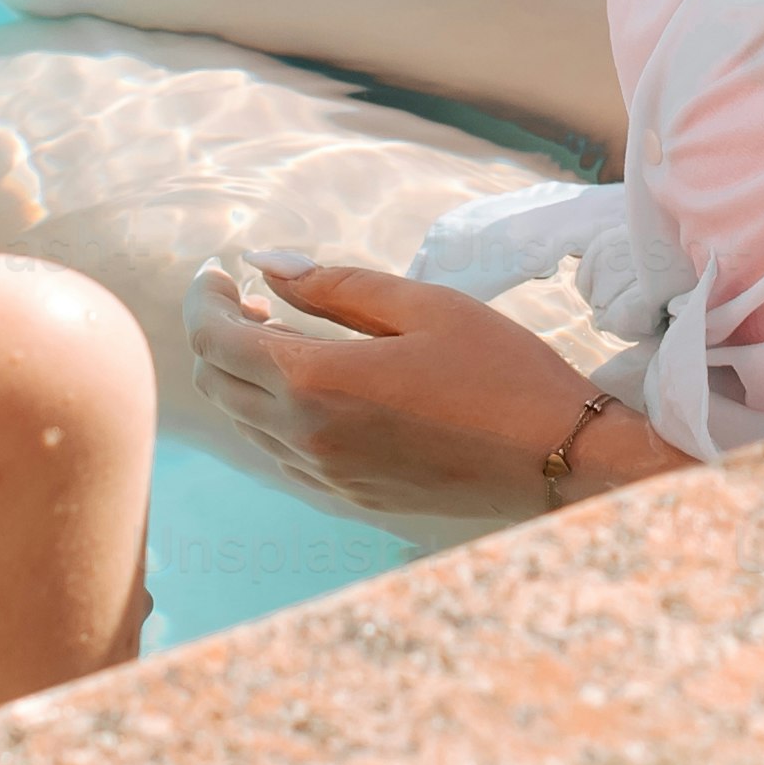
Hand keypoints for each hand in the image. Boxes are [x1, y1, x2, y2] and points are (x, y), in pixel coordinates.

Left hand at [183, 252, 630, 535]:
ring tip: (283, 334)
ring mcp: (326, 478)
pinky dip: (275, 412)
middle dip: (218, 334)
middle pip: (216, 384)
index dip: (204, 299)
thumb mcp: (423, 305)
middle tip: (250, 299)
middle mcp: (308, 440)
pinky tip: (315, 385)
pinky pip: (281, 453)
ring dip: (244, 375)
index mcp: (319, 384)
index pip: (216, 341)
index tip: (218, 273)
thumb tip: (267, 264)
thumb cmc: (501, 370)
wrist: (558, 460)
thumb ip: (335, 285)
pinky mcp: (348, 499)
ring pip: (244, 422)